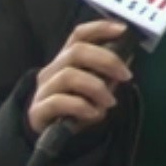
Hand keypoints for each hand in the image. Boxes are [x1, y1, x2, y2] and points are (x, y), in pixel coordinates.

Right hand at [27, 20, 132, 134]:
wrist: (54, 138)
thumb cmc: (78, 108)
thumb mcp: (97, 88)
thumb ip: (108, 74)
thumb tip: (128, 57)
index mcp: (66, 60)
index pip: (79, 35)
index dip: (100, 28)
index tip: (123, 30)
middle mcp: (52, 70)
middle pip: (76, 51)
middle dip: (106, 60)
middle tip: (126, 76)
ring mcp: (43, 90)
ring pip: (68, 76)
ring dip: (96, 87)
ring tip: (110, 102)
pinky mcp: (38, 111)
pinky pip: (58, 102)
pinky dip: (81, 106)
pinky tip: (94, 114)